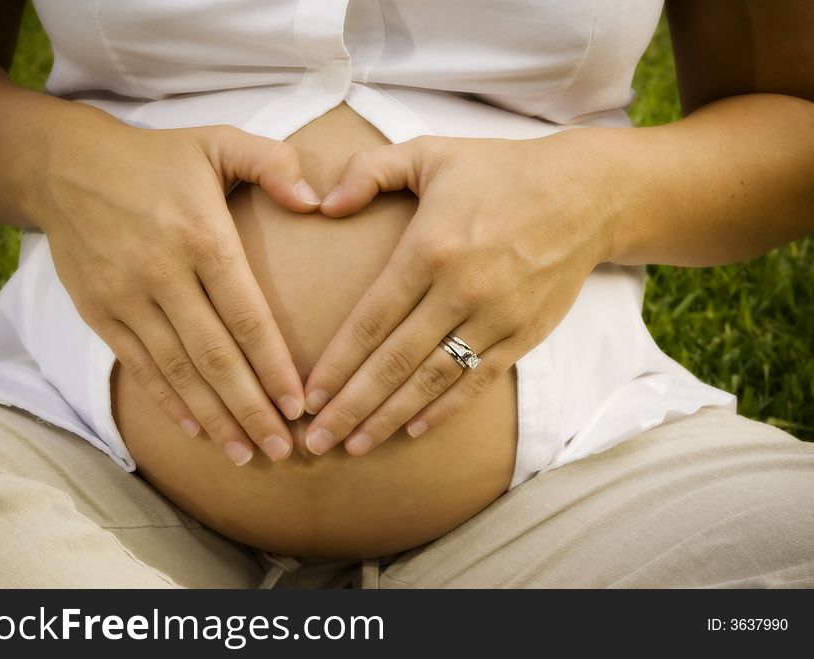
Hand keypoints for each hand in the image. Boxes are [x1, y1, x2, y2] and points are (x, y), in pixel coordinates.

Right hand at [34, 121, 320, 463]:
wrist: (65, 165)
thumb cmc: (157, 158)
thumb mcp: (218, 140)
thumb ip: (273, 163)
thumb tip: (318, 201)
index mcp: (201, 236)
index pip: (246, 316)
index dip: (273, 365)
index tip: (299, 404)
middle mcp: (163, 274)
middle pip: (215, 357)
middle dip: (251, 409)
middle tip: (284, 450)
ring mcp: (127, 298)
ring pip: (178, 372)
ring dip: (214, 419)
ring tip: (246, 455)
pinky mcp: (100, 313)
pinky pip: (140, 368)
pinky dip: (169, 403)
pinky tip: (197, 431)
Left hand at [302, 132, 612, 454]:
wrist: (587, 195)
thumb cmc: (500, 171)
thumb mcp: (430, 153)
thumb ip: (370, 171)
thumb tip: (322, 205)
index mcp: (430, 248)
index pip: (371, 320)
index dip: (337, 364)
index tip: (308, 396)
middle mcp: (461, 290)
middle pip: (395, 362)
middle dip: (352, 406)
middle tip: (317, 440)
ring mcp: (496, 318)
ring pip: (432, 380)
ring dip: (390, 417)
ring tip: (354, 445)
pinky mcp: (523, 335)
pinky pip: (477, 381)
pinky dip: (445, 409)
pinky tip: (414, 430)